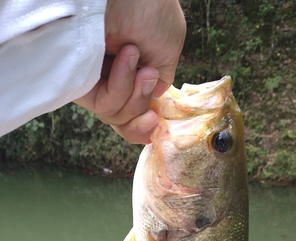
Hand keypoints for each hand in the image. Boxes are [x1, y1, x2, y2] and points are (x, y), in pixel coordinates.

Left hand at [74, 0, 185, 143]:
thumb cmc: (153, 11)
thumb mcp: (167, 52)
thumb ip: (160, 84)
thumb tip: (152, 104)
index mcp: (134, 75)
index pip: (136, 114)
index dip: (145, 127)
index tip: (154, 121)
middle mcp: (114, 80)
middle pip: (125, 122)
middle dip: (141, 111)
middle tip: (148, 77)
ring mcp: (97, 81)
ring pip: (116, 116)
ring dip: (135, 93)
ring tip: (138, 59)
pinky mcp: (81, 81)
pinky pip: (104, 105)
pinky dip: (120, 86)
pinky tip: (127, 57)